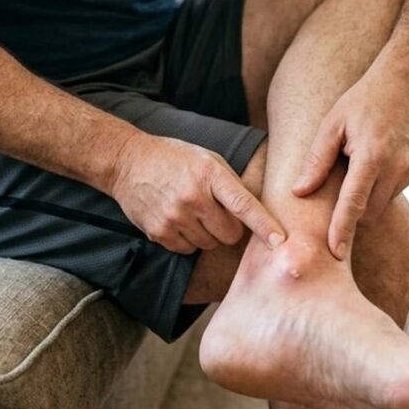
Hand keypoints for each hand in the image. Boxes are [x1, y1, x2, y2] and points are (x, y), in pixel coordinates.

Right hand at [111, 132, 285, 254]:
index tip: (280, 241)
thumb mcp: (207, 159)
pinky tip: (178, 220)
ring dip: (208, 234)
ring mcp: (174, 216)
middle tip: (216, 213)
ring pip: (210, 244)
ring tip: (192, 212)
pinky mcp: (159, 232)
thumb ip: (230, 185)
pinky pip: (188, 250)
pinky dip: (188, 240)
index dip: (264, 225)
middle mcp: (193, 196)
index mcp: (209, 174)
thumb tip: (255, 216)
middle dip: (229, 228)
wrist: (128, 162)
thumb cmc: (174, 158)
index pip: (243, 204)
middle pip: (230, 234)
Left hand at [292, 71, 408, 258]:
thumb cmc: (361, 101)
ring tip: (353, 169)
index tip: (334, 253)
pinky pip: (392, 192)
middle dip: (350, 214)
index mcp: (372, 154)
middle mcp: (396, 166)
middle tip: (330, 200)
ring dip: (364, 200)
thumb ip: (316, 161)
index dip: (342, 229)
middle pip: (368, 210)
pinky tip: (370, 166)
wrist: (403, 83)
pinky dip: (377, 189)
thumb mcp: (332, 125)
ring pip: (381, 205)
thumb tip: (299, 192)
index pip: (354, 202)